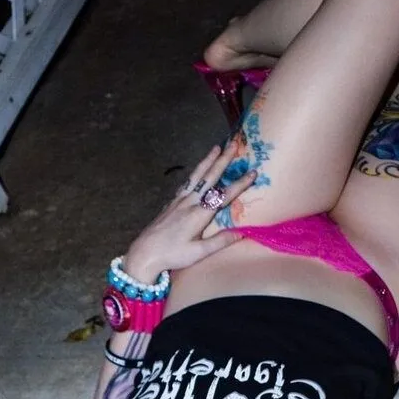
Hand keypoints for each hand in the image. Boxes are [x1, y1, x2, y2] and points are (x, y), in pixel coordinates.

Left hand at [124, 141, 254, 279]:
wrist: (145, 252)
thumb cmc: (173, 255)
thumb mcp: (199, 252)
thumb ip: (221, 241)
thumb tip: (242, 233)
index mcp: (199, 215)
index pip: (224, 196)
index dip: (240, 184)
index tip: (253, 172)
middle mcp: (189, 202)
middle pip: (209, 177)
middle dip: (223, 160)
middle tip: (234, 144)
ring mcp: (178, 201)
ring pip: (196, 176)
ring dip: (207, 160)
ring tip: (216, 147)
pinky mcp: (171, 203)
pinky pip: (186, 183)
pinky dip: (195, 173)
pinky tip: (197, 171)